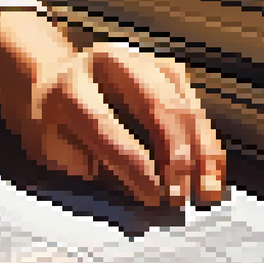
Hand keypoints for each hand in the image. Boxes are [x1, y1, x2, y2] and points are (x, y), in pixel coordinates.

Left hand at [0, 9, 225, 206]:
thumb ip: (89, 172)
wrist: (49, 83)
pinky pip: (194, 104)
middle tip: (183, 196)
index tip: (154, 198)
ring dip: (200, 150)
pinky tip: (214, 170)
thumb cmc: (50, 125)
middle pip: (155, 106)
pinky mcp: (164, 69)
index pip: (105, 127)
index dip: (134, 167)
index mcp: (69, 88)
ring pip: (181, 103)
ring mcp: (140, 61)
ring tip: (207, 189)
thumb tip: (138, 202)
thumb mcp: (52, 153)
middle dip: (176, 155)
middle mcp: (107, 65)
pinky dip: (206, 140)